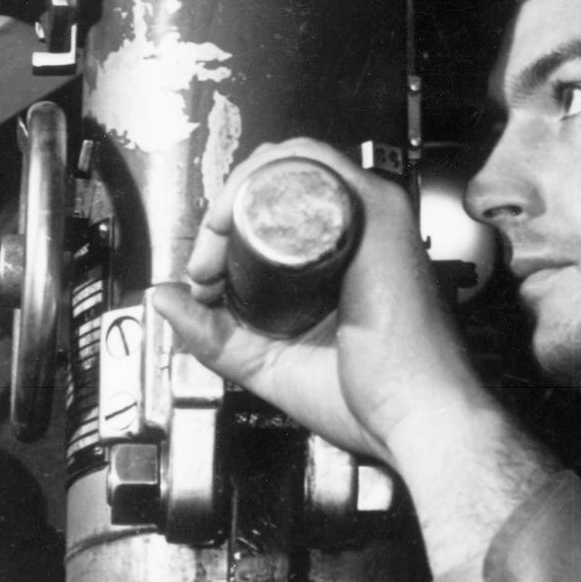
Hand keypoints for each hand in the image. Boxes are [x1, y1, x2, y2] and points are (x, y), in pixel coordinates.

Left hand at [151, 138, 496, 467]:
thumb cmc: (369, 398)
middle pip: (277, 180)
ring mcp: (370, 212)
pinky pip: (312, 162)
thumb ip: (214, 337)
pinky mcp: (375, 211)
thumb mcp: (268, 363)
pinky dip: (261, 177)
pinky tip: (234, 220)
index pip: (275, 208)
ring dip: (235, 193)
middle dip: (222, 211)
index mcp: (341, 256)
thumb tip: (162, 297)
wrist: (418, 418)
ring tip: (215, 247)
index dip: (226, 228)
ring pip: (289, 162)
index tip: (203, 278)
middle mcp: (359, 225)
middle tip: (204, 266)